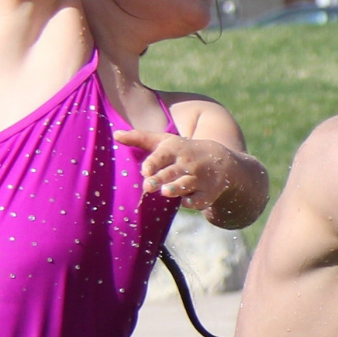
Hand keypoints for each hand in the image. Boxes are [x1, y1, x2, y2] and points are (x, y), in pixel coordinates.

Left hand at [115, 131, 244, 211]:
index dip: (154, 162)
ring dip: (176, 188)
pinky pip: (198, 200)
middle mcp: (188, 163)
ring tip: (165, 191)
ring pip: (185, 185)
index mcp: (175, 149)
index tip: (145, 170)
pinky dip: (191, 201)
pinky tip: (186, 199)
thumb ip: (140, 138)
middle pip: (171, 172)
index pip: (162, 156)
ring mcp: (200, 178)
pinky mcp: (208, 193)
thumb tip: (115, 134)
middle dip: (160, 179)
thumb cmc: (185, 151)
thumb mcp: (166, 142)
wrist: (222, 162)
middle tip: (148, 186)